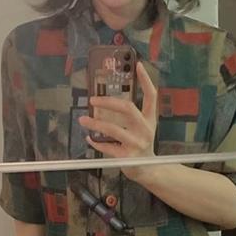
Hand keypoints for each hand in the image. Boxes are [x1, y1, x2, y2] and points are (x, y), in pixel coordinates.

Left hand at [78, 61, 157, 179]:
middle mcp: (145, 129)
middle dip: (108, 102)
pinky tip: (90, 138)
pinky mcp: (128, 156)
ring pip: (114, 129)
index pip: (152, 96)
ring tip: (83, 119)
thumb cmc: (141, 145)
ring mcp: (137, 143)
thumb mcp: (141, 128)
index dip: (146, 80)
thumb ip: (129, 116)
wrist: (149, 170)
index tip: (138, 65)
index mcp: (150, 119)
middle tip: (93, 100)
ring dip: (95, 123)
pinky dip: (97, 142)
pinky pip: (108, 147)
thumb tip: (103, 102)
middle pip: (128, 109)